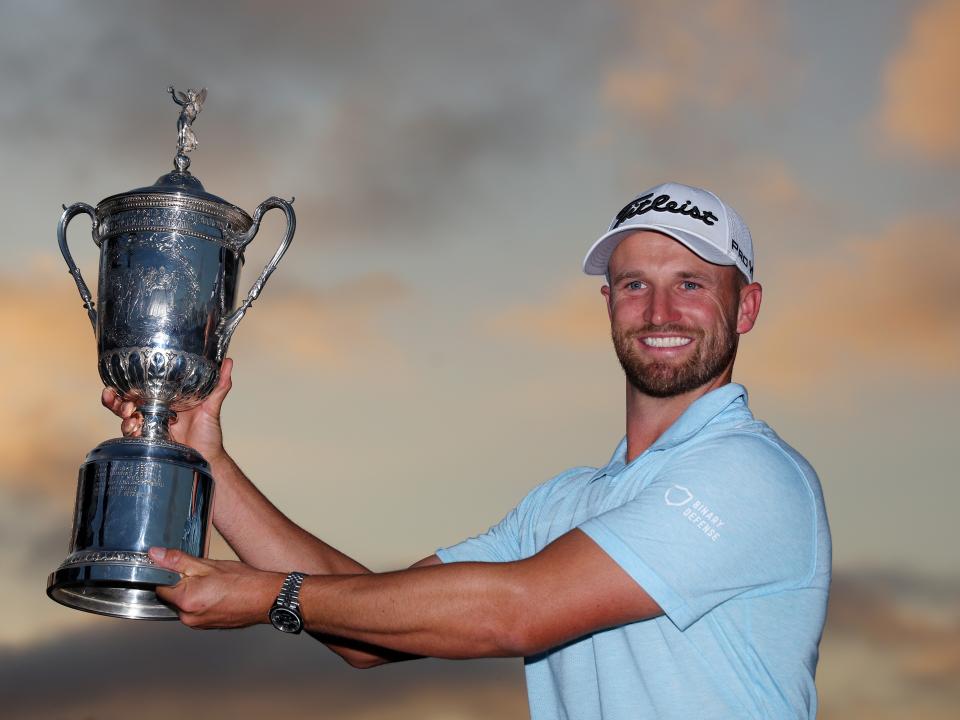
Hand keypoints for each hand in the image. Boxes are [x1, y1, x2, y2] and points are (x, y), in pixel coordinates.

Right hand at [101, 358, 233, 462]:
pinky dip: (130, 432)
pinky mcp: (149, 443)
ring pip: (126, 419)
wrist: (207, 458)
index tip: (118, 379)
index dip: (128, 383)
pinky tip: (134, 429)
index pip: (142, 388)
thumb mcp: (212, 406)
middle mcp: (154, 412)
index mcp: (166, 400)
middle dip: (116, 399)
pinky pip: (133, 437)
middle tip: (113, 396)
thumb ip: (219, 385)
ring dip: (122, 414)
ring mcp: (150, 428)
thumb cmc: (209, 433)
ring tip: (128, 413)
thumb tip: (228, 361)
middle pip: (127, 402)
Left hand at [149, 547, 283, 628]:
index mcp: (186, 601)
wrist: (267, 598)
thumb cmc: (243, 581)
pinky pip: (196, 610)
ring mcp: (199, 624)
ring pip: (185, 603)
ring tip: (213, 582)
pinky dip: (202, 600)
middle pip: (172, 595)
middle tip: (201, 571)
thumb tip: (156, 555)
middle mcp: (189, 618)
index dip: (166, 573)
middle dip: (181, 582)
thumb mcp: (208, 565)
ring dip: (192, 591)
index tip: (177, 565)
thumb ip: (179, 560)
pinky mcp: (208, 626)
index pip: (159, 586)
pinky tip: (218, 591)